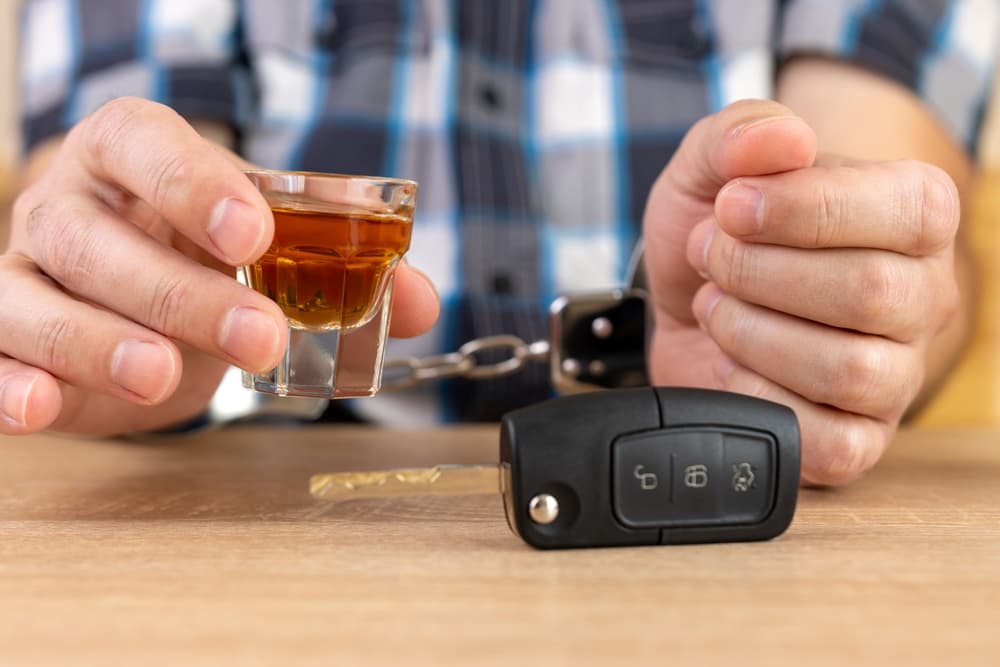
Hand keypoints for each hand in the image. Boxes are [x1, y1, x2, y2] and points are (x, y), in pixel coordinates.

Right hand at [1, 98, 438, 435]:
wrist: (134, 294)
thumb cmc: (199, 255)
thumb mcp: (266, 248)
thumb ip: (342, 269)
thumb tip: (421, 301)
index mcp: (133, 159)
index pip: (146, 145)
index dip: (195, 184)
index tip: (256, 234)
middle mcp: (67, 208)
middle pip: (98, 240)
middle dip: (180, 292)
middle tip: (259, 336)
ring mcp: (24, 272)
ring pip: (33, 301)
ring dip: (99, 342)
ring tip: (162, 375)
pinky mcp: (4, 339)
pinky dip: (10, 385)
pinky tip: (43, 406)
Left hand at [643, 100, 959, 484]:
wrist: (680, 304)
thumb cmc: (716, 233)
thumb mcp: (709, 168)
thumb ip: (740, 135)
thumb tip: (784, 140)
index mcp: (912, 216)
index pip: (905, 212)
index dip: (804, 210)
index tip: (731, 207)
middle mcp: (921, 297)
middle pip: (871, 293)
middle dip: (760, 273)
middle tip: (712, 258)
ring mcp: (894, 375)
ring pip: (851, 369)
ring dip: (751, 333)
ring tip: (718, 308)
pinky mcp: (857, 437)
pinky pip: (832, 441)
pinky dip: (759, 398)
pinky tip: (732, 367)